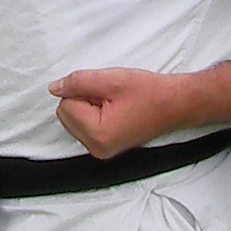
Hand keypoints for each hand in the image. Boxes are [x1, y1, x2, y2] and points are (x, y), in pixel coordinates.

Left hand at [48, 62, 230, 159]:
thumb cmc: (148, 92)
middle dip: (83, 99)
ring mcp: (101, 151)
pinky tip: (116, 110)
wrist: (176, 104)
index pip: (65, 104)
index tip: (108, 92)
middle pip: (66, 114)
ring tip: (115, 103)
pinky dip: (94, 113)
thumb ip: (78, 82)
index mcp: (97, 135)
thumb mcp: (111, 79)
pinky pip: (84, 124)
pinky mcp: (105, 147)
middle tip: (112, 97)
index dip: (83, 90)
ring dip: (89, 105)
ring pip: (73, 118)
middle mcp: (96, 149)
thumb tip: (54, 88)